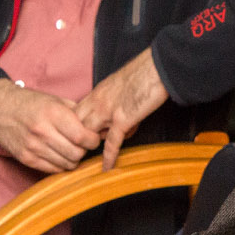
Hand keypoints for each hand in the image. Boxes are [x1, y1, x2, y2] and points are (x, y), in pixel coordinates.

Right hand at [0, 78, 99, 172]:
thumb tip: (97, 127)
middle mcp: (43, 132)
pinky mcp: (25, 158)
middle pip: (76, 154)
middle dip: (84, 151)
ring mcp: (32, 147)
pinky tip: (59, 155)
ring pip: (66, 164)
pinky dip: (60, 164)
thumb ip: (77, 114)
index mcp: (53, 114)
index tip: (92, 138)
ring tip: (70, 149)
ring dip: (73, 159)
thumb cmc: (30, 102)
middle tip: (82, 145)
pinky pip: (52, 169)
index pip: (83, 138)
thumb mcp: (56, 100)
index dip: (93, 141)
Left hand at [75, 49, 169, 169]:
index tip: (80, 136)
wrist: (158, 67)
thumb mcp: (121, 84)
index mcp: (97, 91)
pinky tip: (107, 167)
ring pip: (89, 133)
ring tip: (98, 155)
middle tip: (86, 149)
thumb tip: (121, 115)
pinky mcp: (123, 119)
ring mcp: (108, 110)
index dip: (77, 127)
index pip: (76, 113)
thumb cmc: (145, 72)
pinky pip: (112, 142)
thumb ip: (115, 99)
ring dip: (95, 144)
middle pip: (77, 125)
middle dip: (80, 138)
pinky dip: (109, 156)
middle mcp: (98, 101)